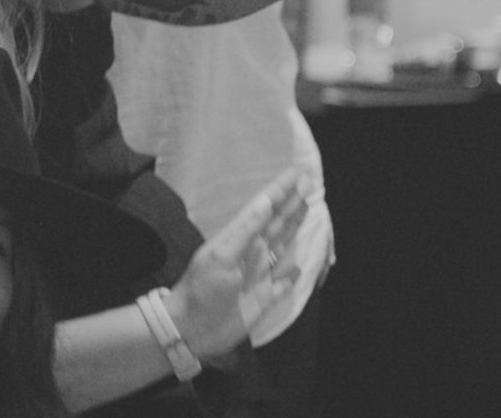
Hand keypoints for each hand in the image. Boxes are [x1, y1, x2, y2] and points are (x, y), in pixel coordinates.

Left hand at [164, 168, 315, 358]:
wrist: (191, 328)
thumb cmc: (202, 290)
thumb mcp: (222, 256)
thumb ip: (246, 229)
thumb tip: (267, 202)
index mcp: (240, 239)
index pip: (265, 208)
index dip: (281, 190)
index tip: (298, 171)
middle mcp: (252, 253)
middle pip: (278, 223)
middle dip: (293, 203)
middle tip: (309, 182)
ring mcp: (260, 275)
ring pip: (284, 246)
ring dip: (295, 228)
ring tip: (307, 209)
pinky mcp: (265, 298)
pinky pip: (284, 282)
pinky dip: (293, 275)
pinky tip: (300, 266)